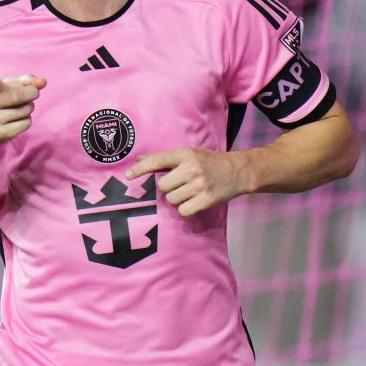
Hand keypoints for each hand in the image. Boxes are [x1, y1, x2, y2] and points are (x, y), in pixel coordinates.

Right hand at [0, 72, 44, 153]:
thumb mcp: (6, 87)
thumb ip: (25, 80)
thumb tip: (43, 82)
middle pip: (17, 96)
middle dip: (32, 92)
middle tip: (34, 92)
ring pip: (25, 110)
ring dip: (29, 107)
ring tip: (20, 107)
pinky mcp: (0, 134)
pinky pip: (26, 123)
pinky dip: (27, 119)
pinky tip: (19, 119)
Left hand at [127, 148, 248, 216]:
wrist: (237, 171)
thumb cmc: (208, 162)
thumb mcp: (187, 154)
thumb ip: (163, 158)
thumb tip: (139, 159)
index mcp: (184, 155)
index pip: (157, 161)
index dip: (140, 169)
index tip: (127, 175)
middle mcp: (191, 169)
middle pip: (162, 186)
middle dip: (168, 187)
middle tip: (180, 183)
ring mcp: (199, 185)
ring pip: (171, 199)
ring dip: (177, 198)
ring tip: (189, 191)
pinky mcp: (206, 200)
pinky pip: (183, 210)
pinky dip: (186, 208)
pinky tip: (194, 200)